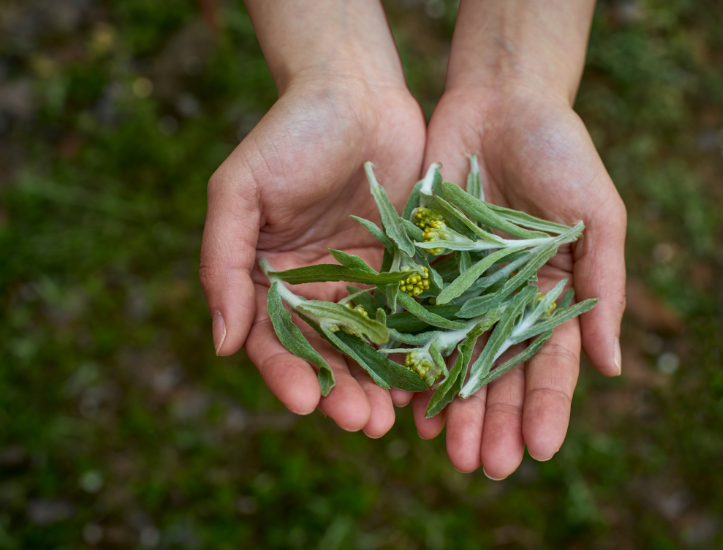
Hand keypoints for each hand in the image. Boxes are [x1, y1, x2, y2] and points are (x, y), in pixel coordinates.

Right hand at [199, 75, 425, 434]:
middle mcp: (313, 289)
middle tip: (362, 422)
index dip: (286, 373)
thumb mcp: (239, 190)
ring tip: (394, 416)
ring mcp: (361, 282)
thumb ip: (222, 263)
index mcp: (266, 278)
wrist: (356, 91)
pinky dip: (416, 348)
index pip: (271, 339)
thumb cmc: (289, 134)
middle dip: (341, 390)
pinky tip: (429, 375)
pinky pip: (409, 316)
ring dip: (379, 383)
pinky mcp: (404, 269)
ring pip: (369, 346)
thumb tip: (220, 343)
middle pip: (325, 353)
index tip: (306, 400)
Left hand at [414, 84, 625, 477]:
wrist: (502, 100)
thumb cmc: (563, 153)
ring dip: (452, 406)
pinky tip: (405, 398)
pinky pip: (413, 320)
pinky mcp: (421, 266)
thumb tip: (615, 367)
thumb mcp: (598, 217)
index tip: (540, 451)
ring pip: (454, 358)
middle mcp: (505, 301)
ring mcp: (461, 288)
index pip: (552, 365)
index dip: (548, 409)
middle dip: (495, 421)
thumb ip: (605, 288)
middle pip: (499, 373)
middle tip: (484, 467)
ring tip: (444, 449)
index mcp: (553, 296)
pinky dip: (410, 359)